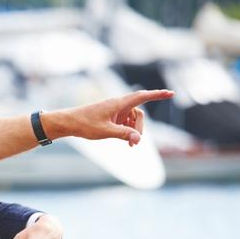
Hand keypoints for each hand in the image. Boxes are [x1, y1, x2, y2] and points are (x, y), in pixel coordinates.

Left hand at [54, 89, 173, 145]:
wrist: (69, 123)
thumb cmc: (85, 124)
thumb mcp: (105, 131)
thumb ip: (123, 134)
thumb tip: (139, 139)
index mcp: (119, 103)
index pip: (143, 97)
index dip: (157, 95)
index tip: (171, 93)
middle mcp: (119, 105)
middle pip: (140, 114)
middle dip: (140, 128)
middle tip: (134, 144)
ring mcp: (116, 111)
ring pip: (134, 120)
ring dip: (134, 131)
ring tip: (130, 144)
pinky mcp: (112, 117)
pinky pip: (127, 123)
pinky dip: (129, 131)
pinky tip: (127, 141)